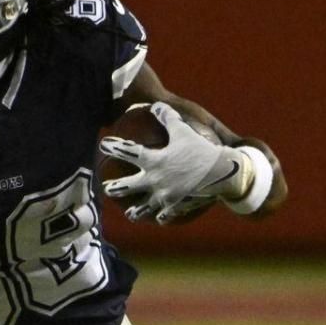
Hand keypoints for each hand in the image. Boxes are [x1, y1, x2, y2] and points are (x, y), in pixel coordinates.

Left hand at [100, 103, 246, 220]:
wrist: (223, 174)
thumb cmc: (203, 150)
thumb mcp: (185, 131)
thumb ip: (168, 118)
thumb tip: (156, 106)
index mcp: (154, 161)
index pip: (128, 152)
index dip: (114, 147)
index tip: (103, 144)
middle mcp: (155, 180)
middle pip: (127, 187)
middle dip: (114, 188)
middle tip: (107, 187)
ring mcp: (164, 197)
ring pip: (143, 208)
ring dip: (135, 211)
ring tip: (130, 213)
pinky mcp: (175, 207)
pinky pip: (164, 216)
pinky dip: (161, 217)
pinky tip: (159, 218)